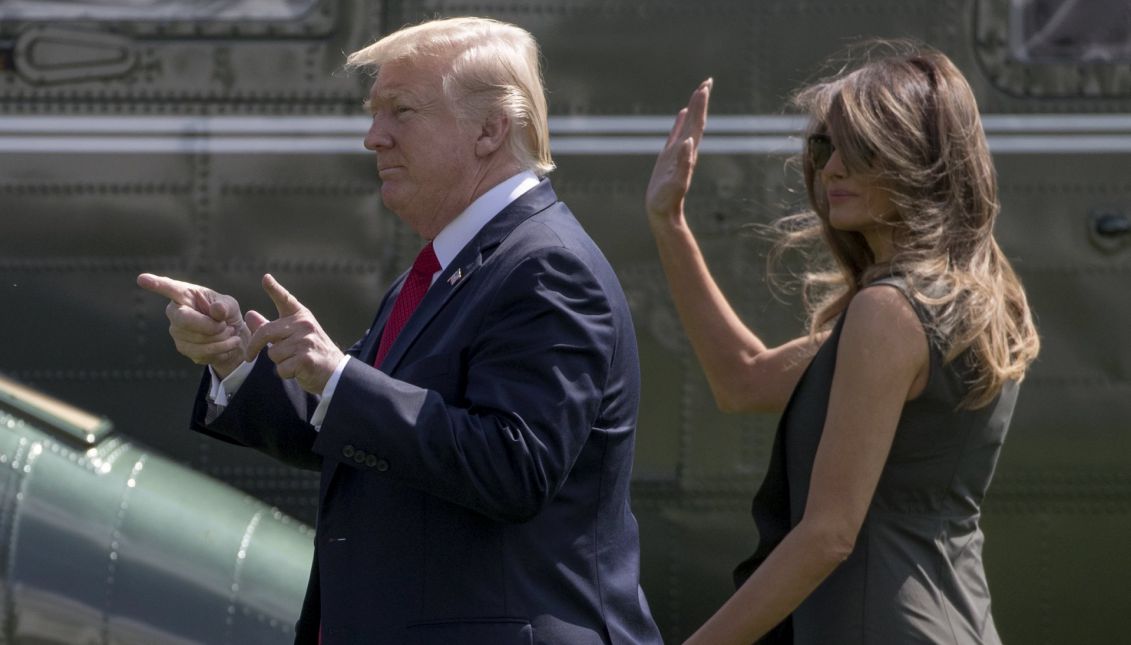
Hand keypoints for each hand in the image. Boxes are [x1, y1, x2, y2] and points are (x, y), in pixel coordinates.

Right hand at [136, 273, 248, 377]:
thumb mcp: (230, 305)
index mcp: (186, 294)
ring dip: (221, 339)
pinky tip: (227, 344)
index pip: (169, 288)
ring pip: (197, 339)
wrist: (233, 337)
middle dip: (211, 326)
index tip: (142, 278)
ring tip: (230, 333)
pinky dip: (221, 350)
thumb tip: (217, 310)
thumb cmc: (227, 315)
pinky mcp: (183, 348)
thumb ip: (225, 306)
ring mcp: (177, 331)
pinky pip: (202, 352)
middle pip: (185, 320)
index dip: (156, 284)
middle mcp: (176, 312)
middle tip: (227, 325)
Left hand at [244, 274, 343, 394]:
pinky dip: (286, 372)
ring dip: (279, 361)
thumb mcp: (292, 335)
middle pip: (266, 332)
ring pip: (273, 353)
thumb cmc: (310, 351)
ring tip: (294, 360)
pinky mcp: (306, 359)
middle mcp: (304, 325)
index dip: (275, 288)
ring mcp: (306, 342)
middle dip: (254, 346)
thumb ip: (269, 326)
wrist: (335, 371)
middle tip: (249, 356)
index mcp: (301, 316)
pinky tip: (298, 370)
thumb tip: (249, 314)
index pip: (286, 299)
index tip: (266, 278)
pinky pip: (281, 368)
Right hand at [645, 78, 711, 227]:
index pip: (697, 124)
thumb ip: (683, 163)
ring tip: (698, 92)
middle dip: (700, 100)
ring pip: (688, 124)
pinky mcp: (669, 157)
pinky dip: (681, 121)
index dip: (700, 105)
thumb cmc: (669, 200)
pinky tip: (683, 113)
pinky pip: (676, 133)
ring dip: (693, 107)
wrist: (663, 212)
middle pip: (696, 120)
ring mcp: (678, 152)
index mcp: (688, 152)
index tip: (704, 86)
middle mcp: (686, 149)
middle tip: (707, 81)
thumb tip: (689, 142)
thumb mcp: (676, 182)